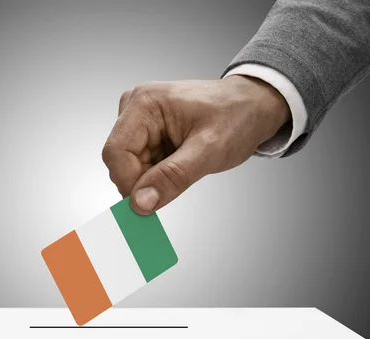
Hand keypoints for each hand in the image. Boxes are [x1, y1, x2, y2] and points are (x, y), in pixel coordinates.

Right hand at [101, 76, 290, 213]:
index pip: (115, 152)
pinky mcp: (146, 132)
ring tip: (186, 165)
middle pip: (120, 161)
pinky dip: (158, 174)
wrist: (253, 106)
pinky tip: (181, 163)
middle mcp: (135, 108)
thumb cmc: (237, 116)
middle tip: (178, 182)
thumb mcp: (209, 150)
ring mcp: (139, 120)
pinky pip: (141, 165)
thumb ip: (172, 177)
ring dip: (154, 178)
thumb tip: (140, 203)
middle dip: (145, 181)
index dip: (128, 182)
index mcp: (145, 103)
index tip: (148, 204)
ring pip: (130, 167)